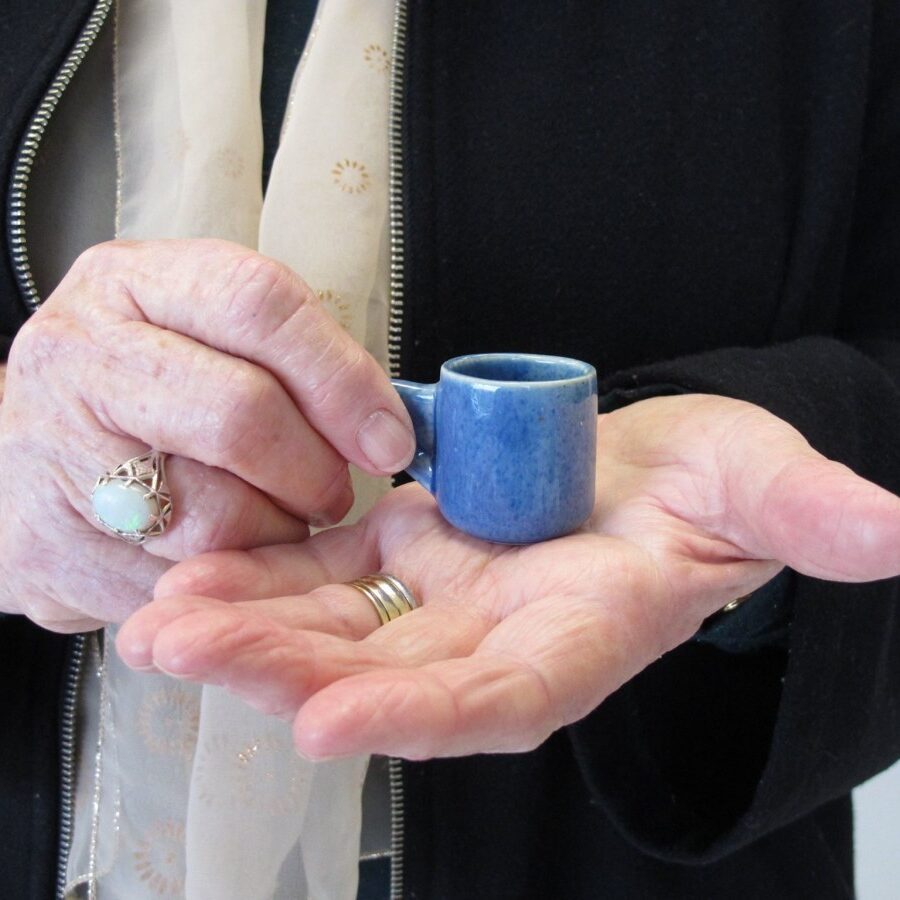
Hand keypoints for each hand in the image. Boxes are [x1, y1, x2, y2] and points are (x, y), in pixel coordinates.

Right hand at [0, 239, 413, 628]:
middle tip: (331, 490)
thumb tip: (386, 428)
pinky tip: (220, 554)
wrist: (24, 461)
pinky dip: (225, 577)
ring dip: (273, 531)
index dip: (340, 378)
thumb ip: (291, 362)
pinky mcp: (48, 543)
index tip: (388, 436)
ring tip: (270, 517)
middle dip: (313, 469)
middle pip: (240, 415)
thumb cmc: (144, 392)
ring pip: (215, 514)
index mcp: (136, 284)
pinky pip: (180, 578)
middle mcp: (83, 355)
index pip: (258, 305)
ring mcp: (57, 451)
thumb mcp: (204, 337)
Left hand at [117, 395, 899, 758]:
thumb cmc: (704, 490)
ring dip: (246, 627)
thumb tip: (894, 531)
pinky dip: (260, 572)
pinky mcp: (405, 554)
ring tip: (157, 616)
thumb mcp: (758, 485)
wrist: (639, 479)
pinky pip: (323, 573)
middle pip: (384, 676)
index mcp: (573, 644)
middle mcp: (492, 643)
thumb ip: (807, 515)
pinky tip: (193, 562)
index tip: (333, 723)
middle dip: (286, 671)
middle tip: (185, 648)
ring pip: (335, 630)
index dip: (422, 716)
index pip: (496, 702)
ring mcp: (440, 601)